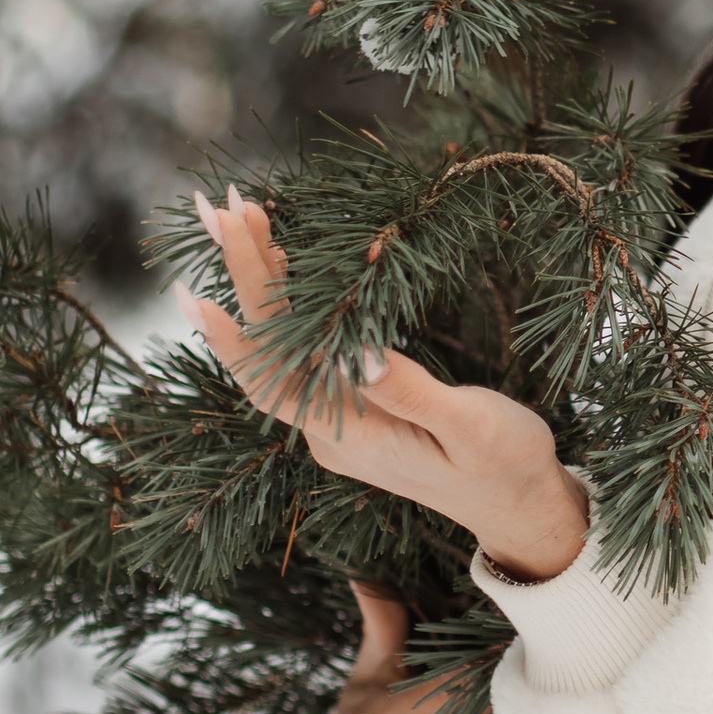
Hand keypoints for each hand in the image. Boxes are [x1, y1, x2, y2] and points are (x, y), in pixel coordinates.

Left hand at [182, 185, 589, 582]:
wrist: (518, 505)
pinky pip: (306, 348)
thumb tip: (355, 351)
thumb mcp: (473, 428)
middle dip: (243, 278)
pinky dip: (290, 302)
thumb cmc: (505, 466)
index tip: (194, 295)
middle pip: (269, 352)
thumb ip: (412, 393)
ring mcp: (338, 418)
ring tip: (243, 215)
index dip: (232, 341)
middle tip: (222, 209)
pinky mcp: (354, 403)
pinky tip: (282, 262)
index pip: (272, 385)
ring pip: (282, 346)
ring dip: (261, 283)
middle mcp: (330, 430)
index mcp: (353, 438)